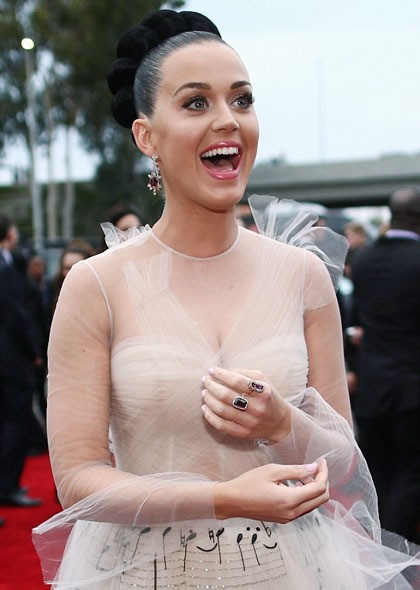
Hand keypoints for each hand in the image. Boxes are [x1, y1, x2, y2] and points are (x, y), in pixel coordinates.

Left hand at [201, 367, 290, 442]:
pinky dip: (210, 416)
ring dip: (209, 400)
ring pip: (222, 410)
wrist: (279, 423)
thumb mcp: (263, 380)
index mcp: (263, 392)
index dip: (222, 374)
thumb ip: (245, 373)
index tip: (211, 370)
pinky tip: (205, 408)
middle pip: (227, 396)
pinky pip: (222, 426)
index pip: (237, 381)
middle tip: (205, 380)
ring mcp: (251, 423)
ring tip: (204, 392)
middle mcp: (258, 408)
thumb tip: (223, 371)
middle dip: (212, 386)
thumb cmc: (268, 397)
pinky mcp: (244, 434)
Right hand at [214, 459, 328, 522]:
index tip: (321, 461)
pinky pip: (303, 509)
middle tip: (316, 466)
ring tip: (304, 474)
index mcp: (290, 500)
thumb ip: (296, 470)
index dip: (323, 473)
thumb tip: (314, 468)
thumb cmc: (248, 483)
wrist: (231, 501)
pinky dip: (305, 496)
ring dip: (314, 489)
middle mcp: (292, 513)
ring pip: (313, 505)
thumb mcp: (272, 471)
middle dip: (322, 481)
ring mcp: (288, 518)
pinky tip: (296, 485)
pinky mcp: (284, 519)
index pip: (318, 488)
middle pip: (320, 499)